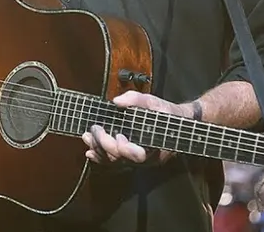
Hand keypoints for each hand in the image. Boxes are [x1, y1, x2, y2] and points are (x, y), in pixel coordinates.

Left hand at [81, 91, 195, 166]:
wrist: (177, 126)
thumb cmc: (167, 115)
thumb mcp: (155, 103)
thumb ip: (136, 100)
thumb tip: (116, 102)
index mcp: (154, 147)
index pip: (137, 155)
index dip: (124, 148)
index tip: (118, 134)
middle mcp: (145, 159)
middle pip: (120, 159)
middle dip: (104, 144)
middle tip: (94, 128)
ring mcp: (136, 161)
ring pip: (114, 162)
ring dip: (98, 150)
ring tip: (86, 137)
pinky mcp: (130, 158)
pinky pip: (113, 162)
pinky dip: (100, 157)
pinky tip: (90, 151)